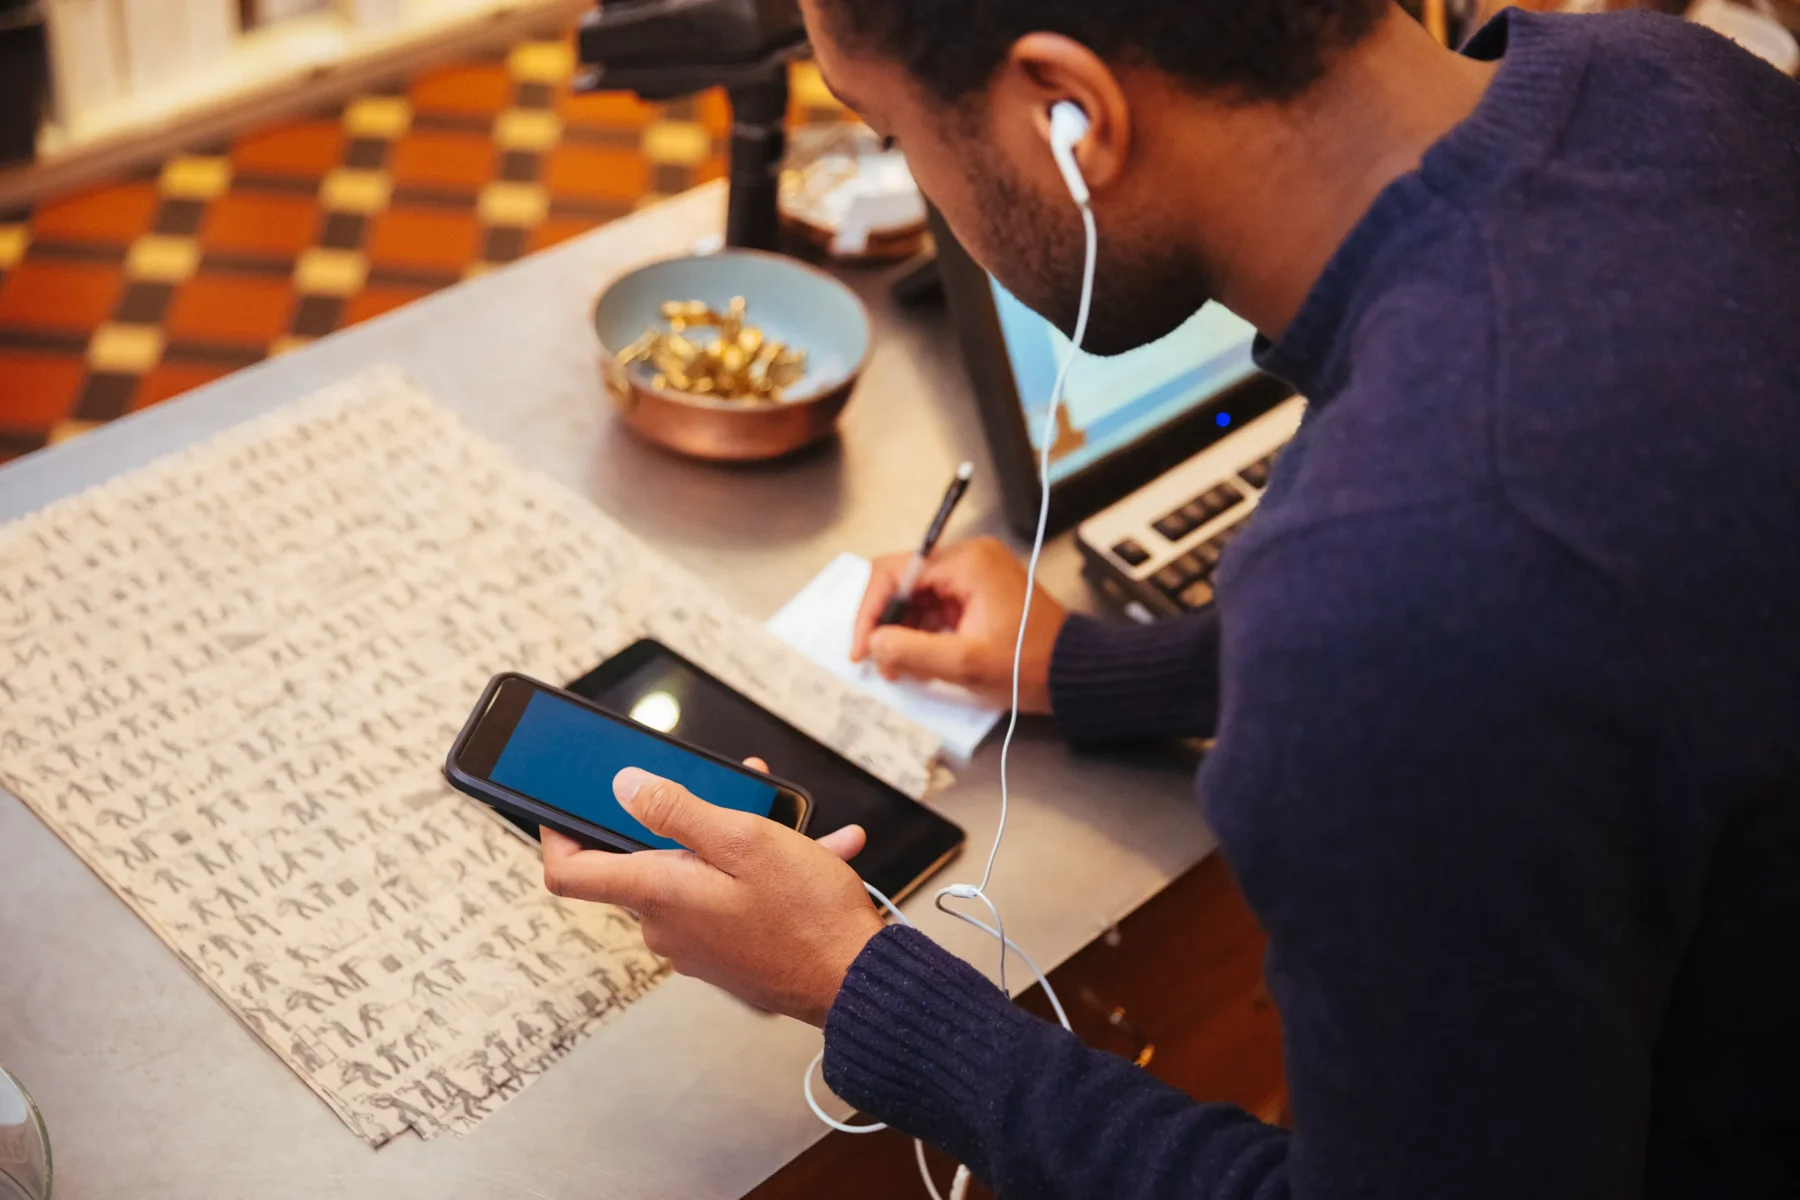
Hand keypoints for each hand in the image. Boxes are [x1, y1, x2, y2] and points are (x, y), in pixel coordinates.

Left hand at [540, 763, 883, 1026]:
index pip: (569, 872)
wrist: (857, 982)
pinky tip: (817, 852)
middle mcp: (665, 924)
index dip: (555, 833)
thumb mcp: (743, 839)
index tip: (561, 804)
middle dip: (683, 816)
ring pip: (696, 874)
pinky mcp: (726, 952)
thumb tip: (623, 786)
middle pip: (646, 859)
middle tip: (727, 788)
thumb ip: (675, 809)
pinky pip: (729, 899)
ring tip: (789, 819)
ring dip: (736, 841)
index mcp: (657, 893)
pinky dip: (762, 873)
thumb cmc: (806, 914)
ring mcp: (695, 943)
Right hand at [851, 536, 1068, 712]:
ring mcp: (974, 574)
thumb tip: (872, 642)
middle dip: (887, 624)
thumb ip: (911, 651)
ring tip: (903, 668)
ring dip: (904, 632)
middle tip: (882, 663)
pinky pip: (936, 607)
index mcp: (965, 563)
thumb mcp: (964, 663)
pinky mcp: (978, 593)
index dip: (870, 611)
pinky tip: (923, 661)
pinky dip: (924, 633)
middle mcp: (968, 558)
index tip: (862, 648)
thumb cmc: (1029, 664)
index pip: (893, 572)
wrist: (1073, 672)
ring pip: (917, 597)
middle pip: (902, 582)